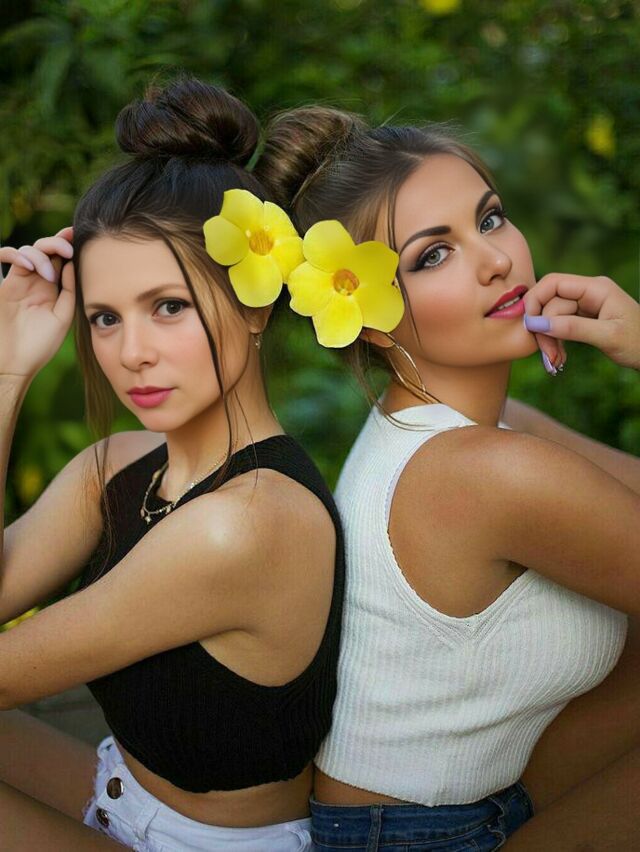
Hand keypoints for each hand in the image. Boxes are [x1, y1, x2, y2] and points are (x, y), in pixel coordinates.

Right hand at [0, 227, 74, 378]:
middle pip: (44, 249)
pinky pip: (5, 257)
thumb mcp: (62, 317)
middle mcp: (36, 282)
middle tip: (68, 250)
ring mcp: (19, 282)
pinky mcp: (4, 286)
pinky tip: (27, 264)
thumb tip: (72, 264)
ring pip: (28, 251)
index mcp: (52, 288)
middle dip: (56, 243)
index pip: (60, 258)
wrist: (15, 364)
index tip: (79, 234)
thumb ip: (68, 291)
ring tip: (49, 274)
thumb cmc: (40, 345)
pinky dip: (16, 254)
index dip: (67, 243)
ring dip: (39, 255)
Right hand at [524, 274, 639, 370]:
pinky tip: (560, 357)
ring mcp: (585, 305)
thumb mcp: (608, 336)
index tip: (530, 326)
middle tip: (549, 356)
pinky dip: (556, 341)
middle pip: (549, 303)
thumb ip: (574, 328)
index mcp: (596, 288)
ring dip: (549, 339)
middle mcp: (588, 292)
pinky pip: (560, 326)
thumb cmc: (639, 343)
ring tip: (556, 361)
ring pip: (552, 317)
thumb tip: (538, 324)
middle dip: (544, 329)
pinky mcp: (583, 319)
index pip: (553, 283)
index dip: (535, 301)